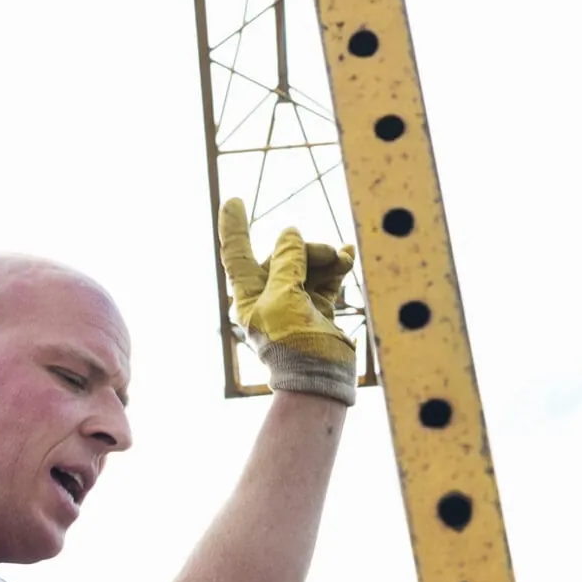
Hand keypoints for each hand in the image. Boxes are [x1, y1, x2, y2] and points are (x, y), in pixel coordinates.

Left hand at [217, 198, 357, 404]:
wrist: (320, 380)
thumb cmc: (293, 345)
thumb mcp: (284, 298)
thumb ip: (286, 262)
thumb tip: (290, 234)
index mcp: (249, 296)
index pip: (236, 254)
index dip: (233, 227)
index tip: (234, 201)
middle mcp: (269, 297)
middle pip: (283, 255)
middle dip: (306, 249)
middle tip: (327, 254)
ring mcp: (295, 302)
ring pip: (307, 264)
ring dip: (325, 257)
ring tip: (342, 259)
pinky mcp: (318, 308)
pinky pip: (325, 278)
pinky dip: (336, 267)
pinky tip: (347, 255)